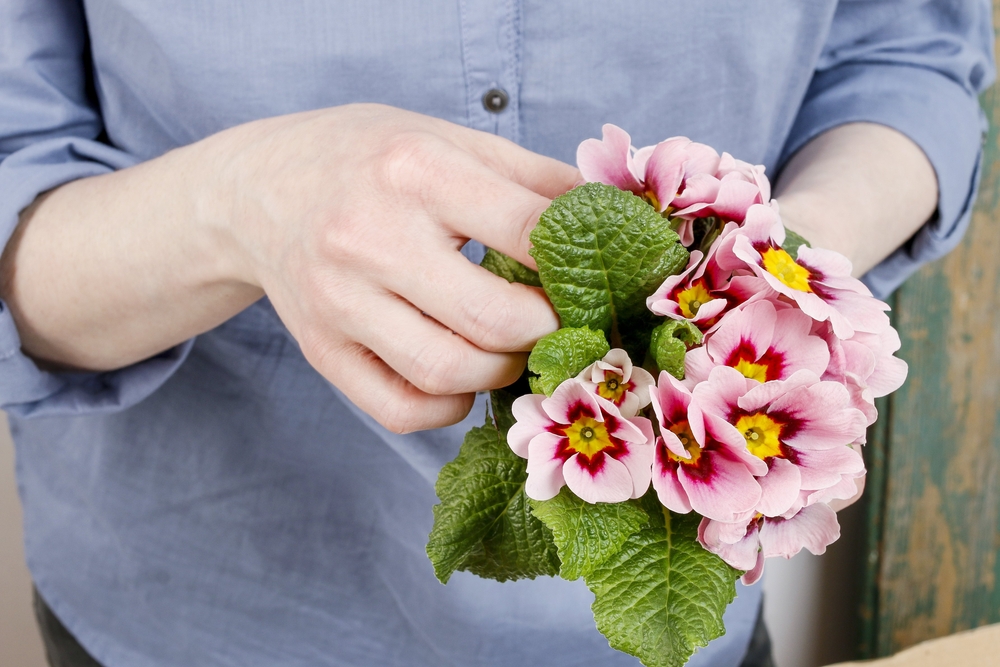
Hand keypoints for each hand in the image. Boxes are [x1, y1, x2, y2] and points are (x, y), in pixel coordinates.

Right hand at [2, 104, 577, 431]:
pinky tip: (460, 373)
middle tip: (556, 320)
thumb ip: (534, 177)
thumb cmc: (367, 160)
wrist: (259, 190)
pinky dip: (450, 404)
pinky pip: (403, 411)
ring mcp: (339, 302)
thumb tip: (616, 217)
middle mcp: (370, 238)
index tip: (591, 277)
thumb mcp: (448, 139)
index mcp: (416, 170)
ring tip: (510, 346)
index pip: (528, 231)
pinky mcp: (322, 351)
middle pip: (495, 320)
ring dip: (503, 372)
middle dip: (548, 331)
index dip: (579, 265)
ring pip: (448, 374)